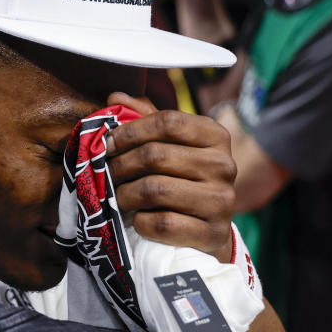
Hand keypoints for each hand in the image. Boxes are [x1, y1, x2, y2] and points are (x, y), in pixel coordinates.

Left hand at [104, 92, 236, 261]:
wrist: (207, 228)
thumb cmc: (181, 178)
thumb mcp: (169, 145)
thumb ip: (144, 119)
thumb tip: (115, 97)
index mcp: (215, 135)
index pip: (168, 121)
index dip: (130, 131)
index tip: (108, 143)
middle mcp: (225, 165)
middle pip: (156, 155)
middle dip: (120, 165)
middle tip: (106, 173)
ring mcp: (222, 201)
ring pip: (154, 190)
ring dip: (124, 194)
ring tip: (118, 196)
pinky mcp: (213, 233)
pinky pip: (162, 224)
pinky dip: (141, 222)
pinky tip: (139, 219)